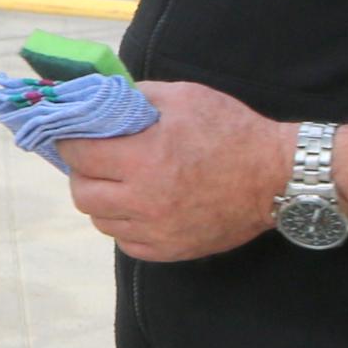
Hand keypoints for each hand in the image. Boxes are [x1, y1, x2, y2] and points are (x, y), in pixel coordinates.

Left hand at [58, 80, 295, 262]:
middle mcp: (145, 200)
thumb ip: (136, 98)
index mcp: (144, 157)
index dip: (70, 142)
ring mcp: (157, 231)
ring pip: (100, 221)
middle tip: (96, 161)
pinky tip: (140, 206)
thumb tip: (99, 100)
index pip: (78, 154)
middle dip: (82, 173)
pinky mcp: (171, 250)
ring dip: (103, 200)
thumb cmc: (231, 130)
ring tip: (120, 183)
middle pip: (82, 193)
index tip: (74, 136)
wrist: (277, 176)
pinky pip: (125, 242)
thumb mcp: (183, 97)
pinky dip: (125, 225)